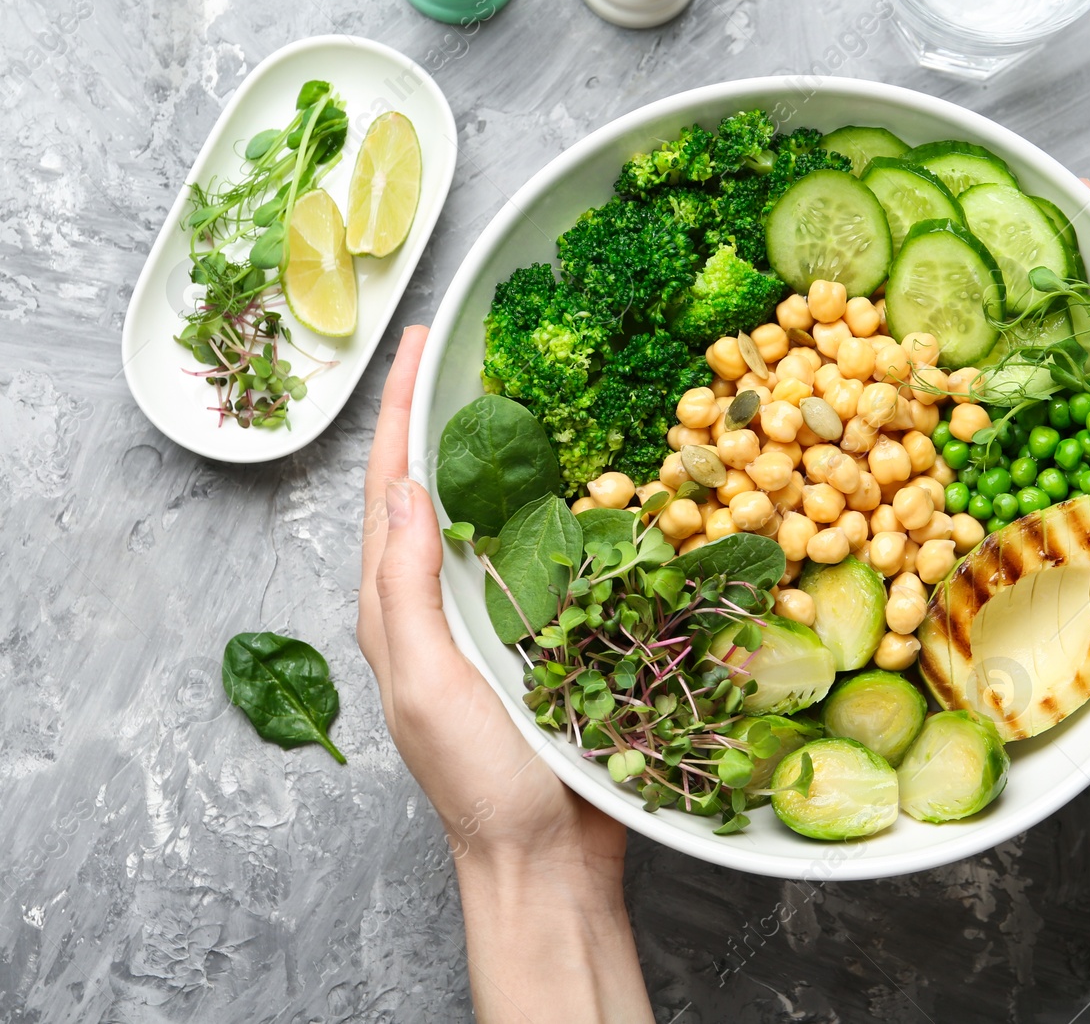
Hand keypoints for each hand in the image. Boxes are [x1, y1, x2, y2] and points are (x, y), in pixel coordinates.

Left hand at [358, 326, 649, 1021]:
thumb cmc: (481, 783)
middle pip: (436, 484)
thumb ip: (405, 592)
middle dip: (444, 411)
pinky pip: (552, 551)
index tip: (423, 340)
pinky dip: (562, 503)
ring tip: (525, 388)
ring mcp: (498, 615)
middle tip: (471, 345)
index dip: (403, 409)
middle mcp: (442, 601)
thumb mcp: (426, 686)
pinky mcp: (552, 632)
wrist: (547, 856)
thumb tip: (404, 490)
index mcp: (397, 608)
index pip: (392, 487)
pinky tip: (589, 476)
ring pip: (495, 512)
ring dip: (503, 447)